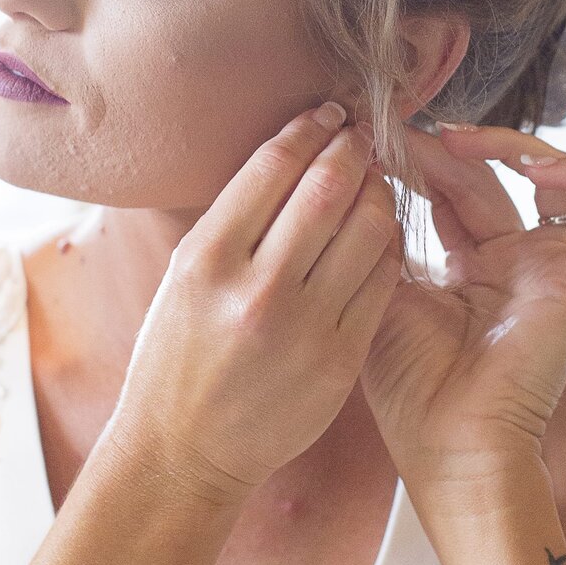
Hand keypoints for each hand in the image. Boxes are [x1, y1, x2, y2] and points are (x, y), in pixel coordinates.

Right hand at [105, 105, 403, 504]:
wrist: (185, 450)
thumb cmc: (177, 357)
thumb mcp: (183, 279)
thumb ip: (232, 222)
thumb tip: (285, 155)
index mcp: (207, 260)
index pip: (272, 168)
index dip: (308, 130)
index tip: (326, 113)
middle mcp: (257, 289)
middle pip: (327, 190)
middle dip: (352, 148)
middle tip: (361, 132)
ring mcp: (305, 327)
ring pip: (367, 231)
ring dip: (379, 192)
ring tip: (376, 179)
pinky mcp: (341, 359)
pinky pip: (382, 282)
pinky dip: (388, 245)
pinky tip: (382, 232)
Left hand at [359, 121, 565, 504]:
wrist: (448, 447)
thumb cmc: (411, 390)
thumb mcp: (383, 294)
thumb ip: (382, 235)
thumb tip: (368, 172)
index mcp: (468, 272)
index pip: (449, 193)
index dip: (419, 160)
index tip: (375, 137)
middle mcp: (513, 265)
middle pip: (486, 180)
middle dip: (442, 149)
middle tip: (397, 131)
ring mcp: (550, 271)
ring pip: (549, 178)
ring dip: (505, 145)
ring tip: (452, 139)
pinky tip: (532, 163)